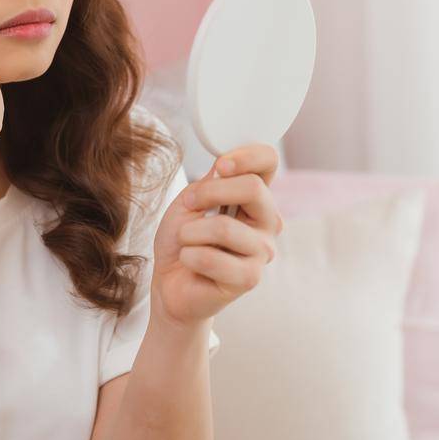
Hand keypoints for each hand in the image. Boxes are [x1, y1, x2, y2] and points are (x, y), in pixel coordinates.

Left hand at [149, 144, 283, 328]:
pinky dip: (189, 256)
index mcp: (256, 197)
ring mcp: (262, 250)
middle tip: (189, 205)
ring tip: (187, 243)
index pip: (268, 162)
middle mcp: (267, 221)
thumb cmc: (183, 240)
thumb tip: (224, 167)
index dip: (246, 156)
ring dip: (190, 233)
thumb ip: (211, 182)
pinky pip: (211, 258)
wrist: (170, 283)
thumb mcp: (190, 201)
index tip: (220, 165)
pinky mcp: (250, 278)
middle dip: (209, 193)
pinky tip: (191, 262)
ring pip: (225, 227)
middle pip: (253, 188)